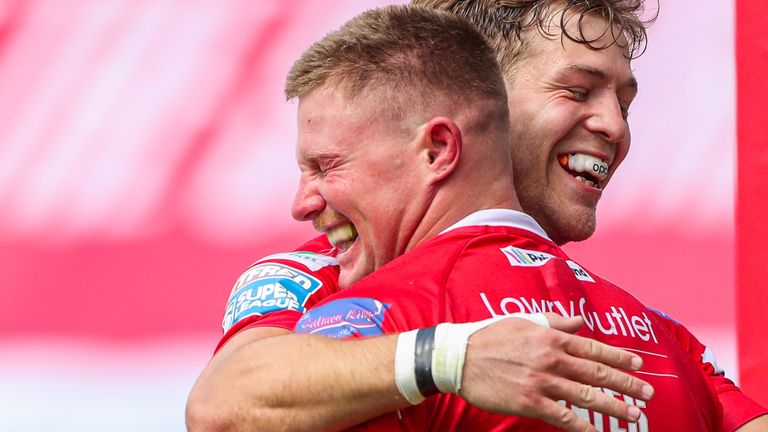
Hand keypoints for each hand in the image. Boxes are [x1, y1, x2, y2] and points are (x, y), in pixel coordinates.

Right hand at [459, 313, 652, 431]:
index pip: (594, 347)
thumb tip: (580, 321)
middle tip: (648, 393)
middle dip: (626, 384)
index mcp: (551, 337)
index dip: (619, 357)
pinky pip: (563, 417)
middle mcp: (551, 359)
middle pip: (597, 372)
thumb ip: (555, 322)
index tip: (639, 364)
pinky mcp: (530, 403)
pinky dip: (583, 427)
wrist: (460, 358)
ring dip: (614, 407)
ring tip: (634, 415)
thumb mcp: (523, 320)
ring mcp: (542, 382)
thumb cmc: (491, 337)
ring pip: (587, 396)